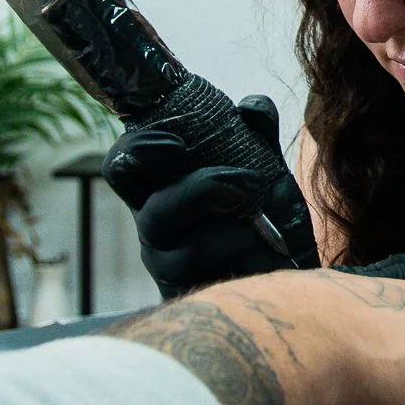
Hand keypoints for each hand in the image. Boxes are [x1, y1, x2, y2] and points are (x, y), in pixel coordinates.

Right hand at [103, 94, 317, 297]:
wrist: (281, 272)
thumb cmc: (258, 213)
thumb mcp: (261, 166)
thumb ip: (258, 134)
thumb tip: (251, 107)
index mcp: (159, 188)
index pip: (123, 167)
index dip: (138, 150)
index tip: (178, 142)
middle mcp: (155, 227)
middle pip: (154, 213)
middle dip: (203, 191)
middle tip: (248, 182)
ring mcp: (167, 265)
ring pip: (190, 250)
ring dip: (238, 234)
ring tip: (263, 232)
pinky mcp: (187, 298)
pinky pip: (215, 281)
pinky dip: (250, 264)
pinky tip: (267, 259)